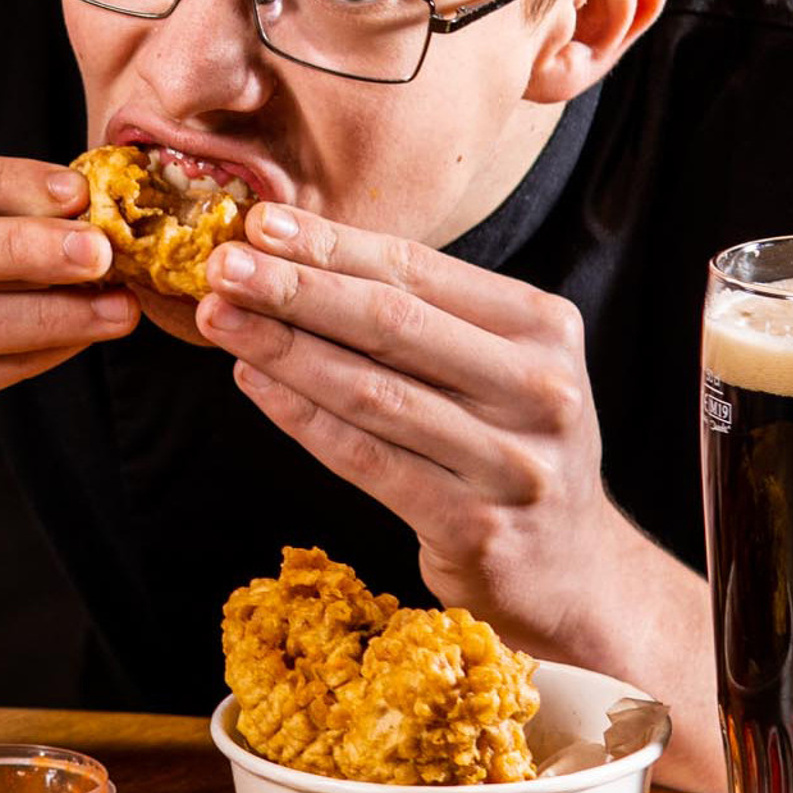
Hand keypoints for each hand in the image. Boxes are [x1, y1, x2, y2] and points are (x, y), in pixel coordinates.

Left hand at [193, 200, 625, 649]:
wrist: (572, 570)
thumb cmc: (505, 444)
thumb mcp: (491, 365)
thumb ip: (415, 313)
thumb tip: (289, 253)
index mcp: (543, 328)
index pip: (417, 271)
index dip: (332, 244)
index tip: (259, 223)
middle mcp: (540, 389)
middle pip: (391, 323)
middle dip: (295, 289)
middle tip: (222, 265)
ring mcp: (511, 462)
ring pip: (370, 390)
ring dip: (283, 349)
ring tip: (219, 318)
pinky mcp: (475, 526)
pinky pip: (366, 460)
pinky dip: (301, 418)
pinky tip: (254, 383)